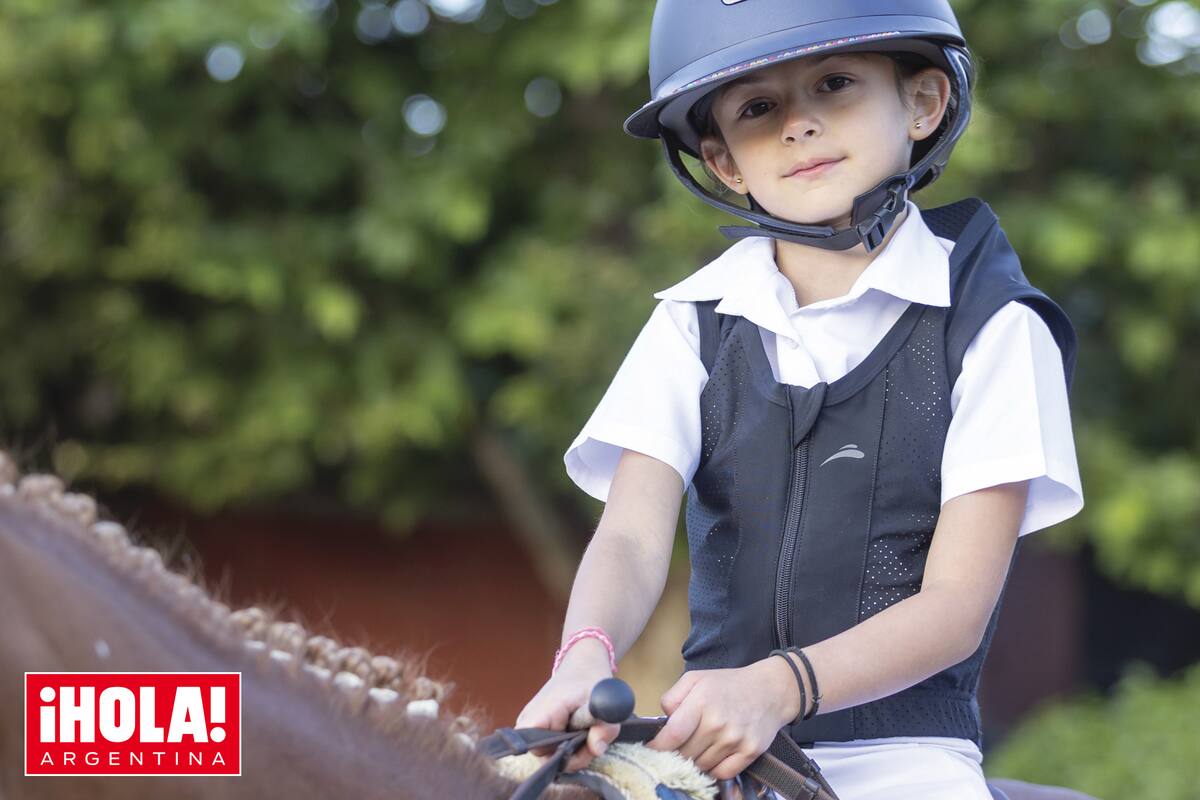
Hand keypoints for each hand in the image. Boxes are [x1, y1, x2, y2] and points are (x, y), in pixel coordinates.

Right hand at [514, 645, 620, 772]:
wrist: (581, 666)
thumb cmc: (590, 680)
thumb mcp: (604, 701)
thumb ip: (604, 726)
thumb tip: (597, 749)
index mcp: (542, 711)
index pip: (537, 748)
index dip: (562, 753)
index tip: (582, 740)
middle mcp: (528, 719)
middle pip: (545, 757)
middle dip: (573, 754)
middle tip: (592, 738)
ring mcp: (529, 725)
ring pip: (549, 755)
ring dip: (572, 750)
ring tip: (586, 731)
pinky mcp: (535, 728)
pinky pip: (550, 748)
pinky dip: (567, 745)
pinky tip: (578, 731)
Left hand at [645, 660, 791, 780]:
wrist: (770, 690)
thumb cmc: (729, 684)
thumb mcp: (696, 679)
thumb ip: (672, 697)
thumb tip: (663, 721)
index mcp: (702, 701)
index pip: (673, 735)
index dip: (657, 747)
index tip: (651, 750)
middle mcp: (718, 722)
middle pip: (685, 754)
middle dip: (676, 753)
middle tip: (677, 747)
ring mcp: (735, 739)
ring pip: (701, 766)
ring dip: (695, 762)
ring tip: (698, 747)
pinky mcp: (750, 752)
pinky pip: (722, 773)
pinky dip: (714, 769)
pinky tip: (713, 756)